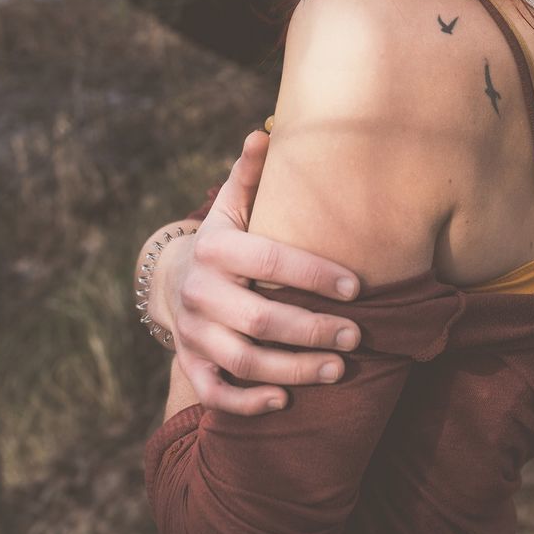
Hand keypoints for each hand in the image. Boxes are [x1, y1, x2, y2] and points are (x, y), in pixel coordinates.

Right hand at [168, 132, 362, 414]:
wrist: (175, 280)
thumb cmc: (227, 240)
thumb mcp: (235, 205)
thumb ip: (252, 173)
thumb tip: (265, 131)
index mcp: (216, 249)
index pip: (269, 262)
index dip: (313, 275)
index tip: (357, 286)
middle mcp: (199, 293)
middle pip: (260, 320)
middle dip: (313, 330)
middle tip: (358, 336)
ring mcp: (193, 333)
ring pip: (242, 361)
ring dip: (293, 370)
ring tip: (339, 370)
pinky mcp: (191, 364)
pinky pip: (215, 393)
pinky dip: (247, 402)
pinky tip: (285, 400)